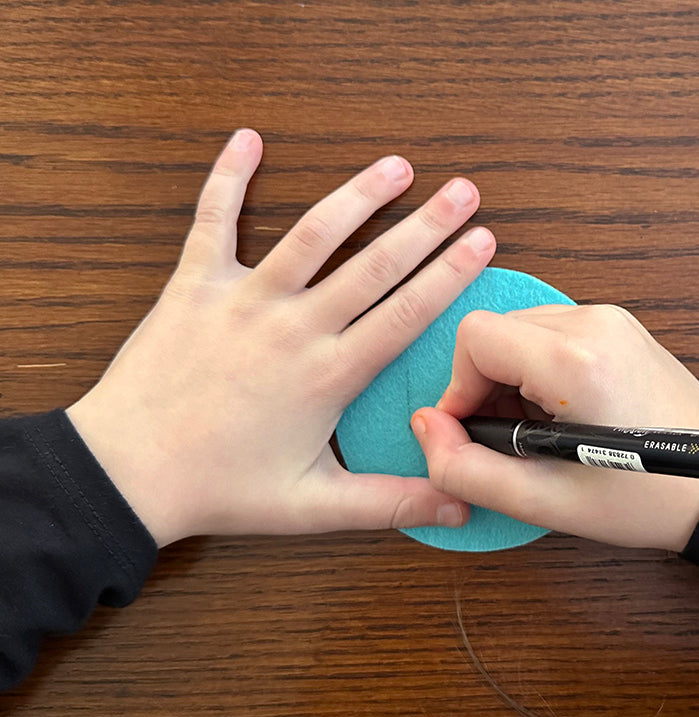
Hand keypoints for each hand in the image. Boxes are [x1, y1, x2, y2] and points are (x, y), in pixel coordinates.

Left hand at [67, 129, 494, 546]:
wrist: (126, 473)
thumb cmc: (219, 488)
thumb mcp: (312, 506)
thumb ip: (390, 502)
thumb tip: (459, 506)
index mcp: (328, 375)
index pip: (405, 313)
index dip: (450, 274)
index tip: (482, 242)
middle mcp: (293, 327)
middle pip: (374, 264)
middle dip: (426, 224)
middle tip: (464, 191)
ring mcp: (244, 299)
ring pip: (312, 233)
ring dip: (359, 195)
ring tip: (397, 165)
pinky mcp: (194, 285)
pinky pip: (214, 220)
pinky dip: (229, 178)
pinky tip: (248, 140)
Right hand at [410, 305, 698, 550]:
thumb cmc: (645, 498)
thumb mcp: (543, 502)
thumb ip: (465, 469)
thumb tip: (426, 427)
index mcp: (576, 359)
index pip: (475, 337)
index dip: (459, 388)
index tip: (474, 432)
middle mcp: (595, 323)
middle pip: (495, 331)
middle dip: (484, 385)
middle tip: (510, 439)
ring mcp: (612, 320)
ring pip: (520, 330)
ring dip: (511, 378)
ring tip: (538, 431)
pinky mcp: (620, 327)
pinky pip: (551, 332)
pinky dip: (538, 369)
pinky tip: (561, 413)